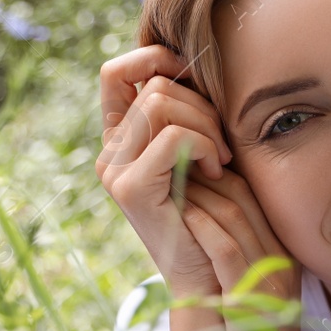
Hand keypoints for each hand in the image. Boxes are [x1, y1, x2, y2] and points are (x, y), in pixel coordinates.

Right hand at [96, 45, 234, 296]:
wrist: (209, 272)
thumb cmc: (215, 210)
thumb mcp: (199, 151)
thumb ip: (188, 113)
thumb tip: (199, 64)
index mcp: (120, 138)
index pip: (116, 72)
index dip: (153, 58)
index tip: (193, 78)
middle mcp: (109, 152)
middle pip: (154, 85)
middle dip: (201, 105)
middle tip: (222, 144)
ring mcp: (114, 170)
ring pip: (161, 103)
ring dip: (206, 126)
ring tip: (220, 160)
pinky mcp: (130, 187)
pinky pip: (173, 136)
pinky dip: (203, 146)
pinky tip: (214, 173)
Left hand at [180, 168, 305, 330]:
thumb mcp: (258, 290)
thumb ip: (243, 254)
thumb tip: (209, 217)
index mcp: (288, 255)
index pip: (257, 199)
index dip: (223, 175)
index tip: (191, 166)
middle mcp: (284, 262)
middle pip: (247, 200)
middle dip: (208, 177)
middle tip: (174, 166)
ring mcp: (271, 281)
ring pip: (236, 218)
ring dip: (199, 195)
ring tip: (171, 183)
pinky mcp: (251, 301)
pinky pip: (226, 251)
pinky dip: (202, 227)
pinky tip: (181, 215)